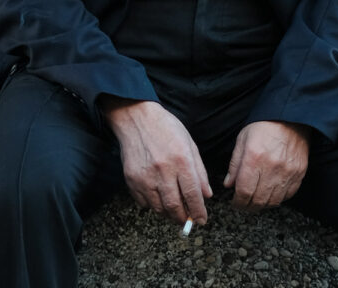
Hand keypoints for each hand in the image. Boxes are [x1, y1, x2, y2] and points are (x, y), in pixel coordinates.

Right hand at [101, 97, 211, 223]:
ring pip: (159, 208)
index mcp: (181, 160)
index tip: (202, 220)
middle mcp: (163, 170)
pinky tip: (157, 197)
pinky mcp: (131, 179)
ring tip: (174, 209)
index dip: (198, 212)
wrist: (136, 117)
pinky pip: (143, 203)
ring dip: (168, 214)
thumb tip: (206, 195)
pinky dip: (152, 206)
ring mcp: (145, 176)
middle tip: (187, 220)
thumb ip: (199, 171)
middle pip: (175, 207)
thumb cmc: (165, 128)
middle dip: (183, 218)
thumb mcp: (189, 143)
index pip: (193, 195)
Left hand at [223, 121, 310, 209]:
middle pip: (258, 200)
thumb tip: (228, 184)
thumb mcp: (243, 139)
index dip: (238, 202)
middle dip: (248, 207)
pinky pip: (287, 196)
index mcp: (254, 158)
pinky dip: (277, 199)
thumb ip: (235, 164)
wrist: (290, 117)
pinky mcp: (299, 174)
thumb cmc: (264, 126)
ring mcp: (287, 172)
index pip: (244, 191)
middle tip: (243, 205)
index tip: (234, 203)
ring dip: (262, 205)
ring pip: (273, 202)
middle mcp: (271, 168)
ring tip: (255, 202)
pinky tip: (270, 194)